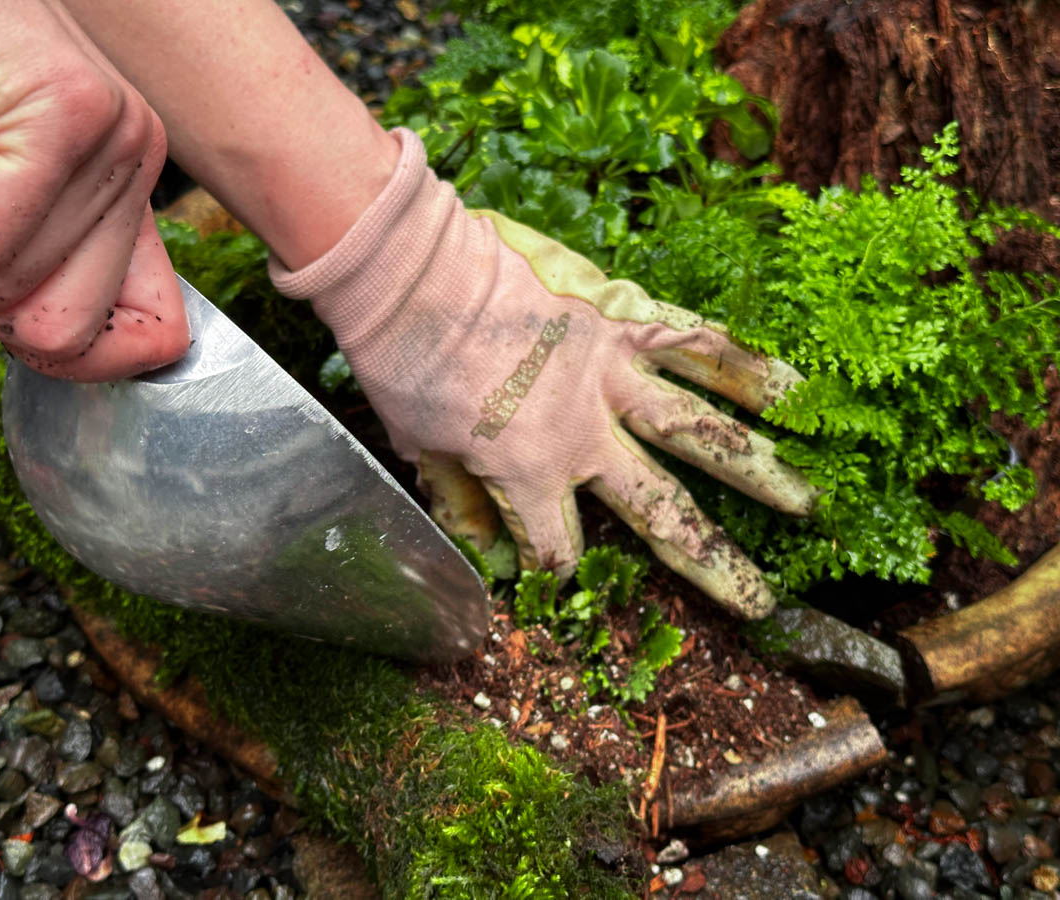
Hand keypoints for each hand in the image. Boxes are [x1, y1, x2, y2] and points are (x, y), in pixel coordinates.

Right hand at [0, 0, 187, 379]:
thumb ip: (38, 269)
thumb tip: (88, 350)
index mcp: (121, 184)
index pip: (148, 330)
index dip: (81, 357)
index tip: (17, 326)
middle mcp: (133, 156)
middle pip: (59, 329)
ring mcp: (108, 133)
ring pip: (3, 286)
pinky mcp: (62, 116)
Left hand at [272, 128, 816, 617]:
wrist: (409, 274)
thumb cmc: (405, 363)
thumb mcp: (417, 447)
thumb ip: (458, 499)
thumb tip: (479, 550)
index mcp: (529, 475)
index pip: (559, 549)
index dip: (559, 568)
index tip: (563, 572)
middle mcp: (586, 437)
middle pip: (662, 514)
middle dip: (713, 564)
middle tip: (761, 602)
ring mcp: (613, 376)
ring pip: (701, 434)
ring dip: (759, 474)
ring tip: (810, 506)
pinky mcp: (624, 319)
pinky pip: (696, 345)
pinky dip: (746, 366)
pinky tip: (797, 388)